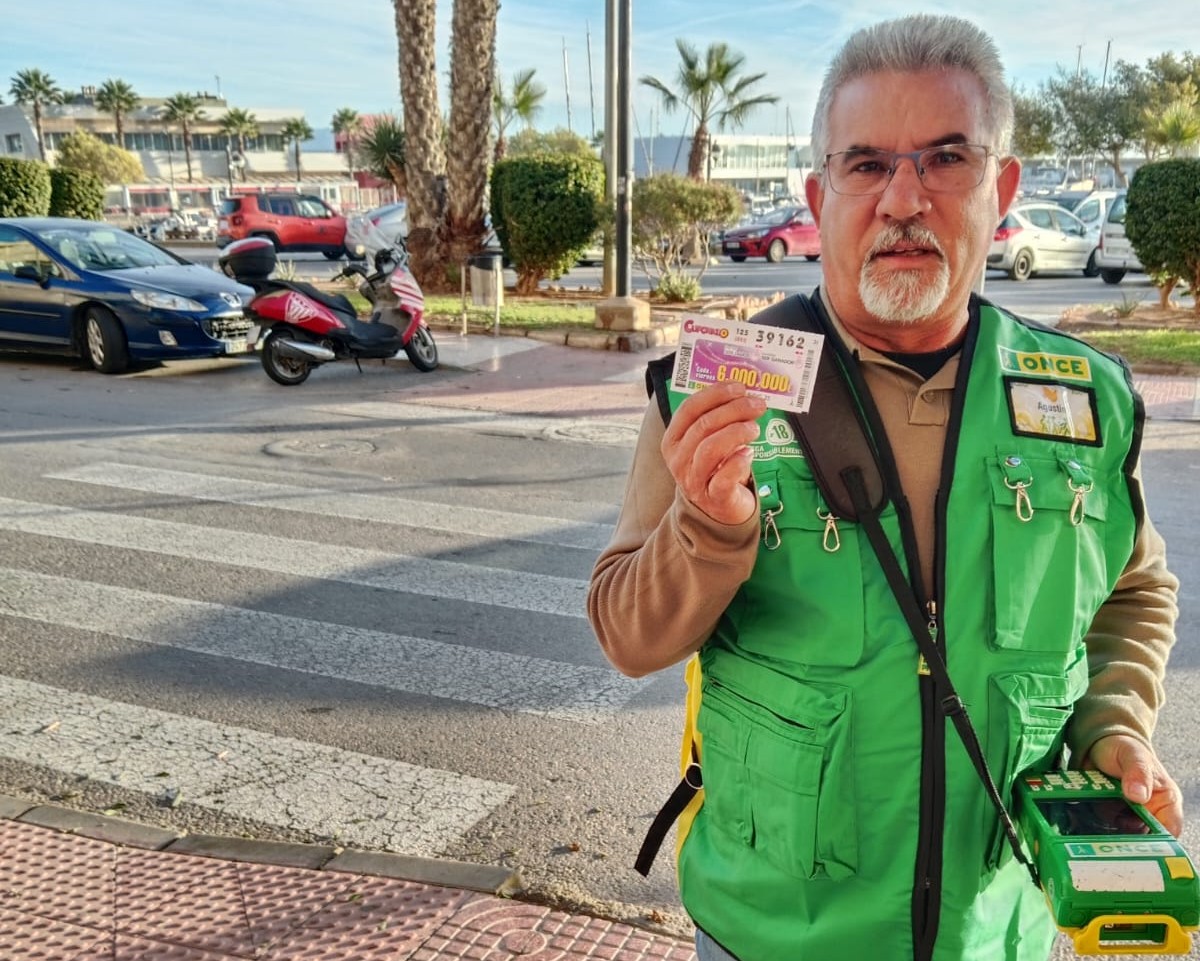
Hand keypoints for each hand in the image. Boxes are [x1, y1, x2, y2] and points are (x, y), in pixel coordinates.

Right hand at [662, 382, 766, 524]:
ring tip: (755, 427)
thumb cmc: (716, 467)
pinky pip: (723, 478)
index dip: (715, 394)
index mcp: (673, 440)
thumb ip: (718, 418)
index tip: (739, 387)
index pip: (689, 409)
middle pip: (703, 425)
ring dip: (737, 432)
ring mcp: (694, 481)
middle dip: (734, 410)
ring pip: (710, 448)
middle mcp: (678, 460)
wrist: (719, 508)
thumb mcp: (709, 441)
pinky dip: (739, 462)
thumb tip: (743, 392)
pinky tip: (749, 453)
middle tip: (757, 404)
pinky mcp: (714, 499)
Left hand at [1085, 734, 1183, 836]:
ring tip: (1091, 834)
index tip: (1139, 846)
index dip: (1158, 843)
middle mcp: (1149, 814)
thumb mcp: (1132, 755)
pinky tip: (1080, 826)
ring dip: (1107, 839)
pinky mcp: (1107, 818)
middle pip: (1145, 842)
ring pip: (1122, 840)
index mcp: (1165, 802)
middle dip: (1128, 845)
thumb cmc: (1123, 747)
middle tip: (1109, 845)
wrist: (1099, 744)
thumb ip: (1137, 773)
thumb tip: (1139, 795)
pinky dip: (1091, 830)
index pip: (1170, 831)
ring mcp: (1127, 818)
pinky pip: (1101, 831)